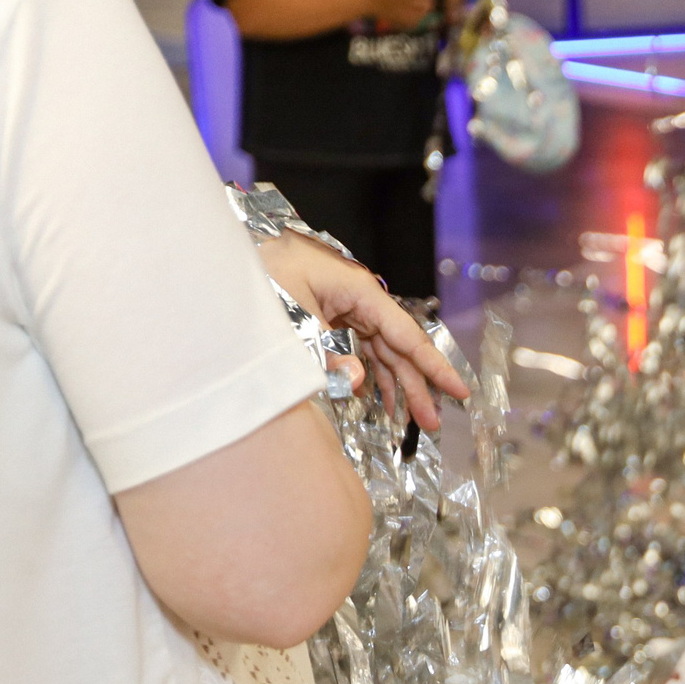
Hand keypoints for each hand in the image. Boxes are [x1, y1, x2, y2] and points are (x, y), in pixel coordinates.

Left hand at [257, 231, 469, 429]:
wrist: (224, 261)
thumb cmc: (259, 275)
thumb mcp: (293, 317)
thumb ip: (328, 354)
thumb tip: (358, 382)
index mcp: (358, 291)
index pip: (406, 334)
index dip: (435, 367)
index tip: (460, 391)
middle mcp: (358, 300)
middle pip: (397, 348)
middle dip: (416, 386)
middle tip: (432, 422)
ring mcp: (344, 309)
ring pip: (380, 352)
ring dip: (394, 385)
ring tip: (406, 419)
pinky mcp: (329, 317)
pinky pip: (358, 349)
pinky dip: (367, 375)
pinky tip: (372, 399)